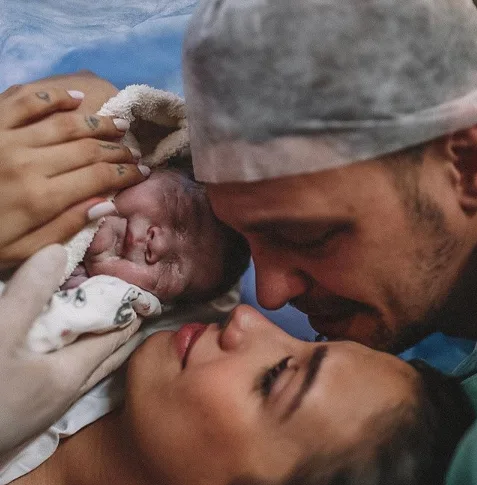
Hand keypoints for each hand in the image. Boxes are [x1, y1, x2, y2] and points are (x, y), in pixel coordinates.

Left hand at [0, 82, 148, 266]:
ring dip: (97, 123)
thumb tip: (105, 204)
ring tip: (119, 124)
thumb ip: (64, 228)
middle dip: (118, 150)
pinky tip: (75, 97)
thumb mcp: (22, 251)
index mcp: (41, 197)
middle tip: (135, 152)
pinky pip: (24, 101)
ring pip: (65, 124)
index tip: (143, 172)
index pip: (98, 178)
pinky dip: (52, 97)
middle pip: (87, 149)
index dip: (125, 174)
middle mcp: (29, 162)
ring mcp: (7, 138)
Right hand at [0, 244, 142, 455]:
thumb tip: (58, 251)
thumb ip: (31, 294)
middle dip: (122, 336)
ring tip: (109, 332)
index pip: (112, 340)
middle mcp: (65, 393)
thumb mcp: (2, 333)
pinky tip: (62, 357)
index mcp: (69, 374)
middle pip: (105, 359)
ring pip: (86, 372)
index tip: (144, 299)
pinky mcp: (27, 412)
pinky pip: (65, 380)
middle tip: (137, 315)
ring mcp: (47, 406)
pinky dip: (74, 360)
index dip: (129, 318)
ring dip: (100, 349)